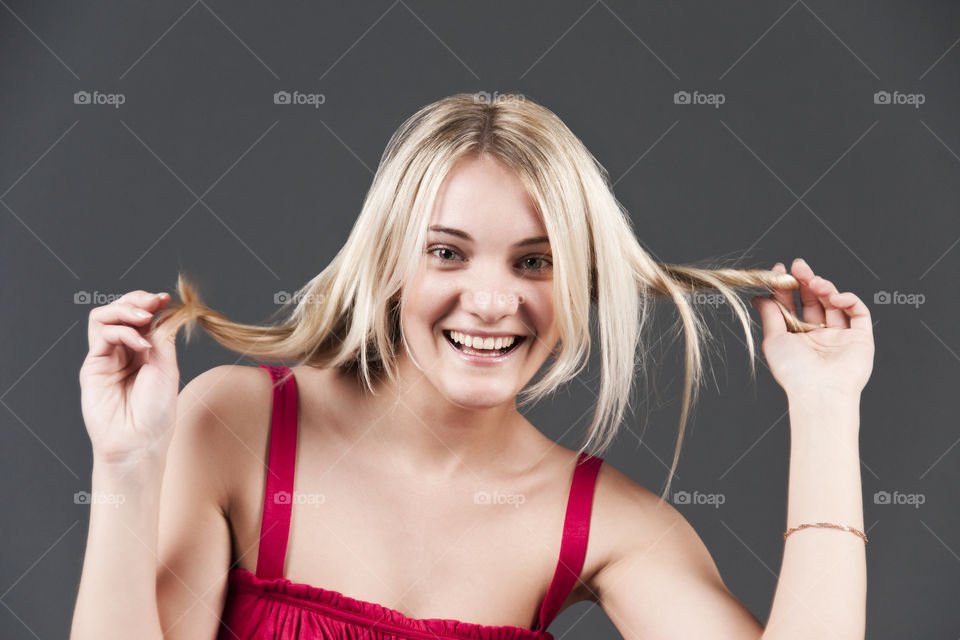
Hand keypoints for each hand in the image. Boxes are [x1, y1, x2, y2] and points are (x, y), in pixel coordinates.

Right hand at [78, 290, 179, 467]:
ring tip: (144, 317)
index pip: (140, 316)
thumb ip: (162, 338)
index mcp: (144, 350)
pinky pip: (102, 335)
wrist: (140, 441)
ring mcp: (105, 357)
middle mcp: (122, 351)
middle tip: (154, 301)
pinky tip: (141, 344)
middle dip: (137, 299)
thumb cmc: (156, 411)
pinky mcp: (92, 366)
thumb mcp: (168, 367)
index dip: (150, 302)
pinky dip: (123, 331)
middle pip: (119, 310)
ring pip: (103, 317)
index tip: (166, 298)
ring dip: (125, 309)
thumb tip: (163, 310)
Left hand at [750, 258, 874, 402]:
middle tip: (798, 265)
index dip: (787, 287)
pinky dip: (849, 299)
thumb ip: (770, 315)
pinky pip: (858, 312)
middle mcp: (819, 335)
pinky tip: (835, 296)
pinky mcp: (860, 338)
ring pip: (835, 303)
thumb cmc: (794, 371)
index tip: (779, 270)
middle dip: (806, 281)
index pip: (793, 305)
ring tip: (814, 281)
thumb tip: (760, 296)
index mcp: (798, 337)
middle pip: (814, 300)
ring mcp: (840, 336)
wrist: (819, 392)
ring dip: (825, 287)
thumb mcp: (774, 339)